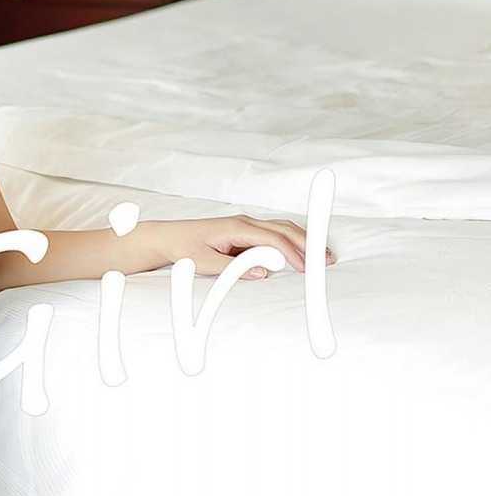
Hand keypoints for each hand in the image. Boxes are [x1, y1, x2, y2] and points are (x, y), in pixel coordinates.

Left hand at [145, 215, 336, 278]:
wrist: (167, 237)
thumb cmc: (183, 249)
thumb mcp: (204, 263)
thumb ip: (233, 269)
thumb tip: (265, 273)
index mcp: (237, 228)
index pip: (274, 240)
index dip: (294, 254)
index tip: (308, 269)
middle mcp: (244, 222)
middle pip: (285, 229)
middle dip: (309, 244)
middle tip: (328, 261)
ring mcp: (246, 224)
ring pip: (283, 229)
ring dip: (304, 241)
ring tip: (323, 256)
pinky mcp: (244, 231)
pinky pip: (274, 234)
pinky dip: (292, 241)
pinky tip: (303, 253)